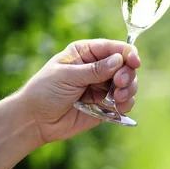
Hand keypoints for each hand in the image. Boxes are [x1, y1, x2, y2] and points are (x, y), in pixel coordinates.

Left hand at [18, 39, 139, 143]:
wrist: (34, 120)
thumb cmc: (44, 91)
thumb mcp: (67, 76)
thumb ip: (94, 70)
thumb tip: (119, 60)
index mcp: (87, 52)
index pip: (114, 48)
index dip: (128, 53)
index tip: (135, 62)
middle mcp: (98, 67)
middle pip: (126, 66)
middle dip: (127, 74)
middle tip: (119, 84)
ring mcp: (102, 86)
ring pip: (128, 83)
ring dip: (129, 90)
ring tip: (118, 98)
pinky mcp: (105, 105)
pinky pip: (124, 102)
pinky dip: (126, 104)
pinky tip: (119, 107)